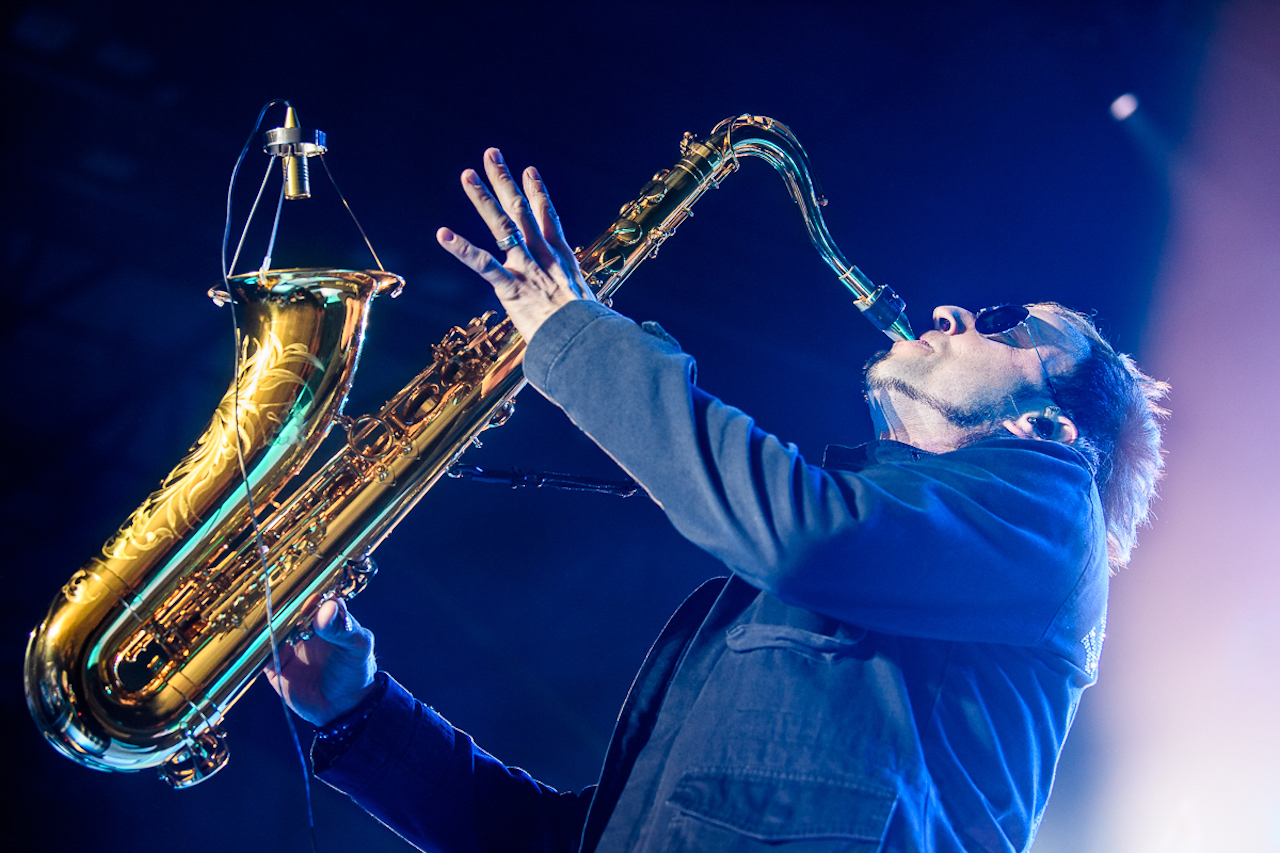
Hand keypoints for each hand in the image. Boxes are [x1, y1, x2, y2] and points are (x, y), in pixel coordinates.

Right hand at [263, 597, 376, 725]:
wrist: (343, 708)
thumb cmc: (355, 670)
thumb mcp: (358, 647)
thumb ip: (344, 628)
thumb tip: (327, 608)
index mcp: (325, 614)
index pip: (309, 593)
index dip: (302, 589)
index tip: (295, 588)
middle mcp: (302, 624)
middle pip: (284, 608)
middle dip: (277, 605)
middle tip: (272, 604)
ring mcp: (286, 643)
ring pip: (268, 627)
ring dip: (263, 624)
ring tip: (260, 622)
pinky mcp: (273, 663)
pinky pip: (258, 652)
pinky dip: (254, 647)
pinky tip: (254, 643)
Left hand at [437, 148, 594, 341]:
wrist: (591, 343)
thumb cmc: (593, 334)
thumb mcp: (590, 311)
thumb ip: (583, 305)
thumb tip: (594, 318)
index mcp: (564, 261)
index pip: (549, 219)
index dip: (538, 193)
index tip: (529, 171)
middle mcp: (545, 257)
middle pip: (522, 211)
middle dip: (505, 181)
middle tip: (491, 154)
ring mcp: (528, 269)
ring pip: (503, 226)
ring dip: (483, 198)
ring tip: (467, 175)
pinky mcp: (512, 287)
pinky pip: (484, 264)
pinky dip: (462, 249)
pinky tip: (443, 234)